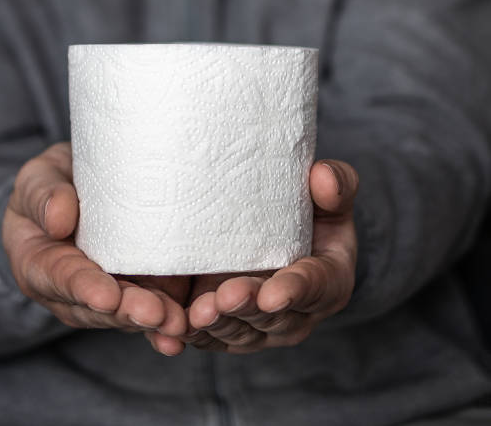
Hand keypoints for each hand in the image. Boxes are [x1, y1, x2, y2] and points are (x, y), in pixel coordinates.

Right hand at [2, 142, 189, 355]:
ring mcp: (107, 291)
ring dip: (153, 320)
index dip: (83, 288)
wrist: (83, 184)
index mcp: (38, 263)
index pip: (58, 277)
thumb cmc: (53, 181)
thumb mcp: (38, 178)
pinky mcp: (137, 287)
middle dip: (127, 312)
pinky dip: (169, 316)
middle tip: (155, 315)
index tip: (107, 296)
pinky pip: (152, 304)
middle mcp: (71, 289)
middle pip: (97, 306)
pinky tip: (188, 325)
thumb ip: (43, 195)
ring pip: (127, 312)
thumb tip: (58, 220)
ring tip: (177, 323)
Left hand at [159, 159, 357, 353]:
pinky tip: (177, 327)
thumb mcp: (330, 197)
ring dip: (218, 324)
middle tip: (226, 296)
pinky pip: (211, 337)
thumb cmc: (310, 214)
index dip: (295, 290)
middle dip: (248, 308)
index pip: (315, 287)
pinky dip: (194, 334)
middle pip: (272, 317)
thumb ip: (336, 185)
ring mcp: (261, 325)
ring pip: (239, 332)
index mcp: (328, 281)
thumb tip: (323, 176)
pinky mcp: (229, 328)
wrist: (277, 234)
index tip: (273, 292)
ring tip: (198, 312)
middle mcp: (296, 312)